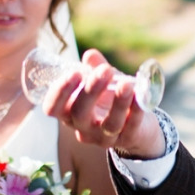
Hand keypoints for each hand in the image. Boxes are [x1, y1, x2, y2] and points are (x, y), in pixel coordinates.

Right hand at [42, 49, 164, 158]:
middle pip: (80, 114)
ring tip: (126, 83)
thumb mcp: (101, 83)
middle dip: (91, 91)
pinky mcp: (128, 139)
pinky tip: (141, 94)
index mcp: (69, 113)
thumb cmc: (110, 101)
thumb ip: (95, 69)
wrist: (138, 128)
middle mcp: (83, 128)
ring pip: (109, 123)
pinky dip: (137, 109)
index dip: (59, 93)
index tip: (74, 73)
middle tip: (103, 71)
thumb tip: (90, 55)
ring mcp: (105, 137)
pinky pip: (132, 125)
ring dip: (119, 102)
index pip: (53, 108)